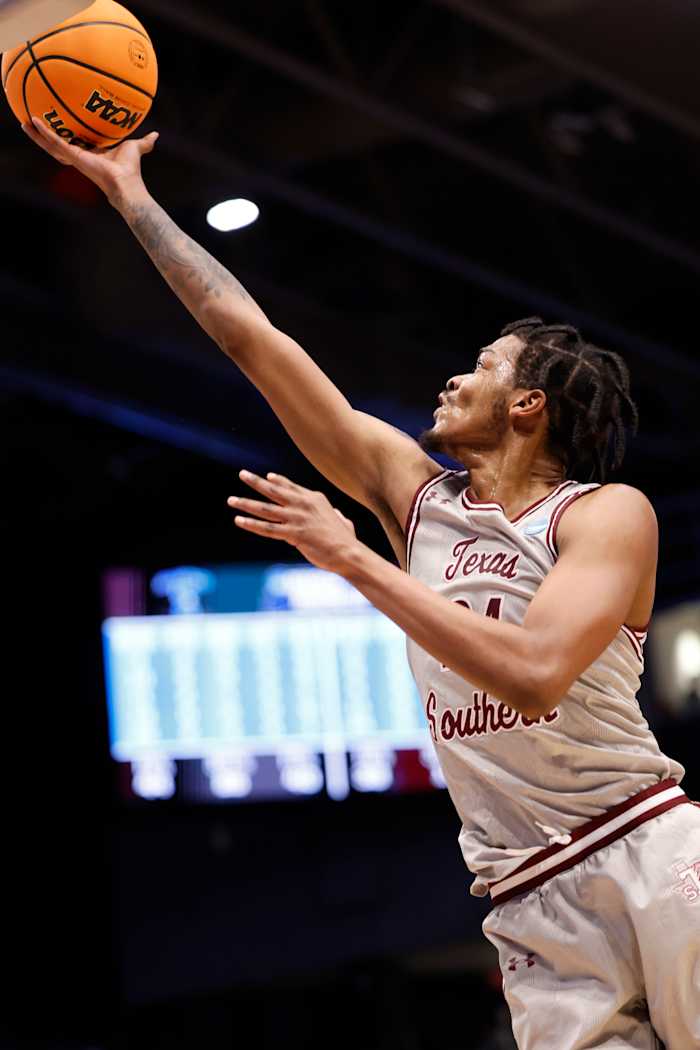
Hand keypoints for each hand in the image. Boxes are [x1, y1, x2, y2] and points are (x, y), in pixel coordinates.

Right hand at [21, 115, 157, 205]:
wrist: (127, 182)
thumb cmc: (131, 169)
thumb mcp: (136, 147)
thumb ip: (144, 142)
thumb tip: (156, 136)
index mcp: (90, 153)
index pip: (72, 141)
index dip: (63, 133)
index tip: (54, 123)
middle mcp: (79, 156)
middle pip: (55, 144)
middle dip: (42, 135)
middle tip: (29, 121)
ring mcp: (74, 157)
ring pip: (50, 145)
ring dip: (36, 135)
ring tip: (23, 121)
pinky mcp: (74, 157)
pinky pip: (55, 143)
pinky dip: (44, 133)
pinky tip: (34, 122)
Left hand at [228, 470, 358, 574]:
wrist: (348, 552)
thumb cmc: (346, 539)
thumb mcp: (342, 520)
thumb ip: (336, 514)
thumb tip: (337, 514)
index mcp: (315, 498)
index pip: (292, 486)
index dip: (278, 481)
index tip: (268, 476)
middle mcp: (303, 504)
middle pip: (274, 490)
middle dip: (256, 482)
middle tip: (242, 474)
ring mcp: (296, 518)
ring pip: (265, 509)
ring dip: (246, 503)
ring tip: (231, 500)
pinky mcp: (293, 534)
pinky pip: (267, 528)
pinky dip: (251, 524)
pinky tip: (239, 520)